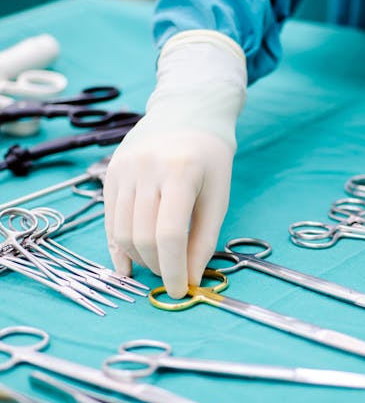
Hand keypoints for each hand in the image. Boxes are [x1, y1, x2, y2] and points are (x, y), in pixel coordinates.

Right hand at [104, 30, 246, 297]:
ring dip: (139, 259)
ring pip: (120, 231)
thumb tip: (188, 280)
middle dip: (158, 267)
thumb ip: (203, 240)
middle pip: (142, 236)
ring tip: (157, 265)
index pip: (170, 234)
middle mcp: (146, 168)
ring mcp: (122, 168)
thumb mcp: (218, 197)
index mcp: (181, 171)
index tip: (180, 290)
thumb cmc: (210, 157)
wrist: (186, 112)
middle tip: (172, 276)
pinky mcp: (110, 173)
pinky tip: (128, 263)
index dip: (174, 270)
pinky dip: (118, 246)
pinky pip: (108, 219)